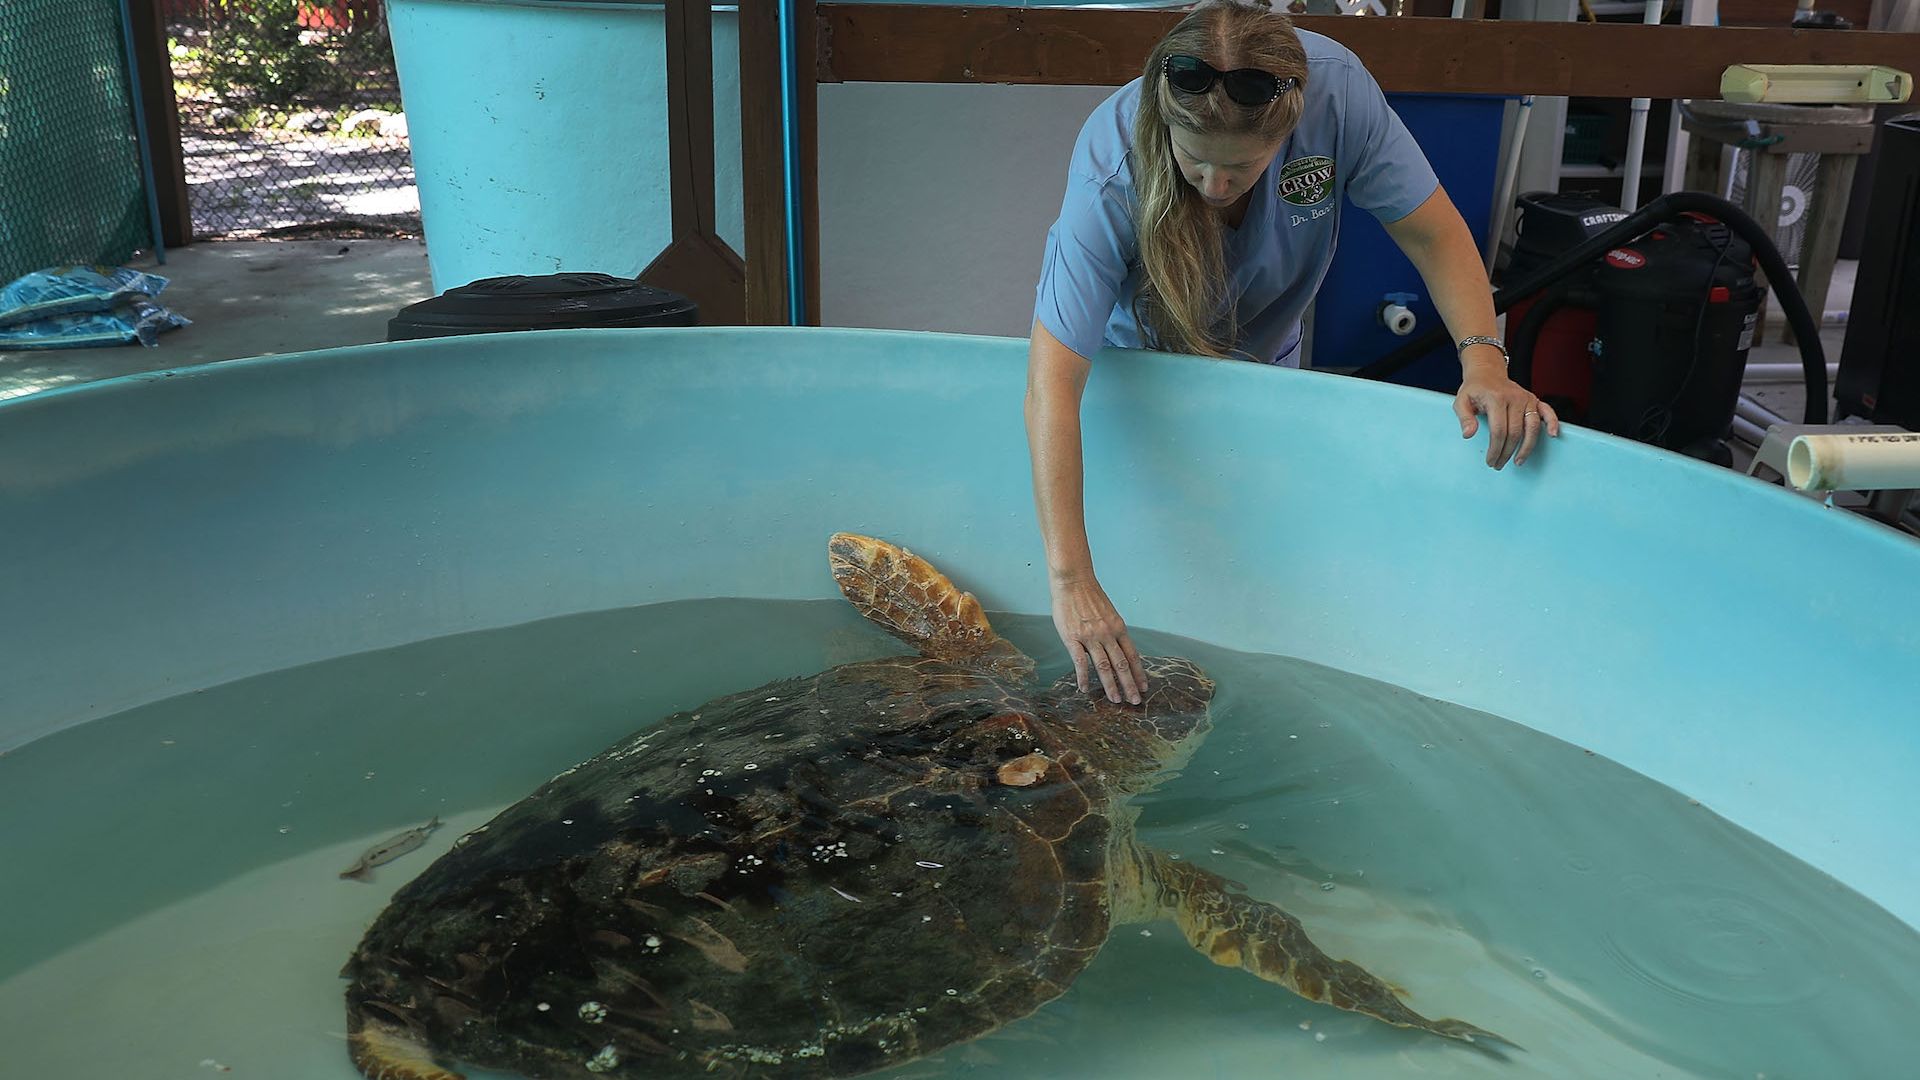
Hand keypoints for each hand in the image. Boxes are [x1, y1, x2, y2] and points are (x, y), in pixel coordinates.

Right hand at [1050, 573, 1146, 704]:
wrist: (1073, 581)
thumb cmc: (1089, 596)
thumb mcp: (1108, 613)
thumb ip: (1112, 632)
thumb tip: (1116, 650)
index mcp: (1118, 628)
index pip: (1132, 655)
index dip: (1139, 673)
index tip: (1144, 687)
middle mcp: (1108, 634)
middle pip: (1122, 665)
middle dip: (1130, 685)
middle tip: (1135, 701)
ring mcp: (1090, 637)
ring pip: (1104, 667)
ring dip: (1111, 686)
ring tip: (1115, 700)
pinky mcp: (1073, 638)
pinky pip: (1080, 662)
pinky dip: (1084, 677)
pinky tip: (1085, 689)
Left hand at [1455, 366, 1560, 468]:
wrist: (1487, 373)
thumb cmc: (1474, 389)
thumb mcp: (1461, 401)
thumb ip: (1464, 418)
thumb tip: (1468, 434)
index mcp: (1496, 399)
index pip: (1498, 431)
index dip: (1495, 449)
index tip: (1490, 460)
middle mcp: (1514, 398)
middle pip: (1515, 432)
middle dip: (1507, 452)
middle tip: (1499, 464)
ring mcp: (1526, 399)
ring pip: (1532, 427)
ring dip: (1527, 447)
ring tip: (1518, 460)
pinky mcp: (1534, 399)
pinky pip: (1547, 412)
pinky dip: (1552, 423)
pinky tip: (1553, 435)